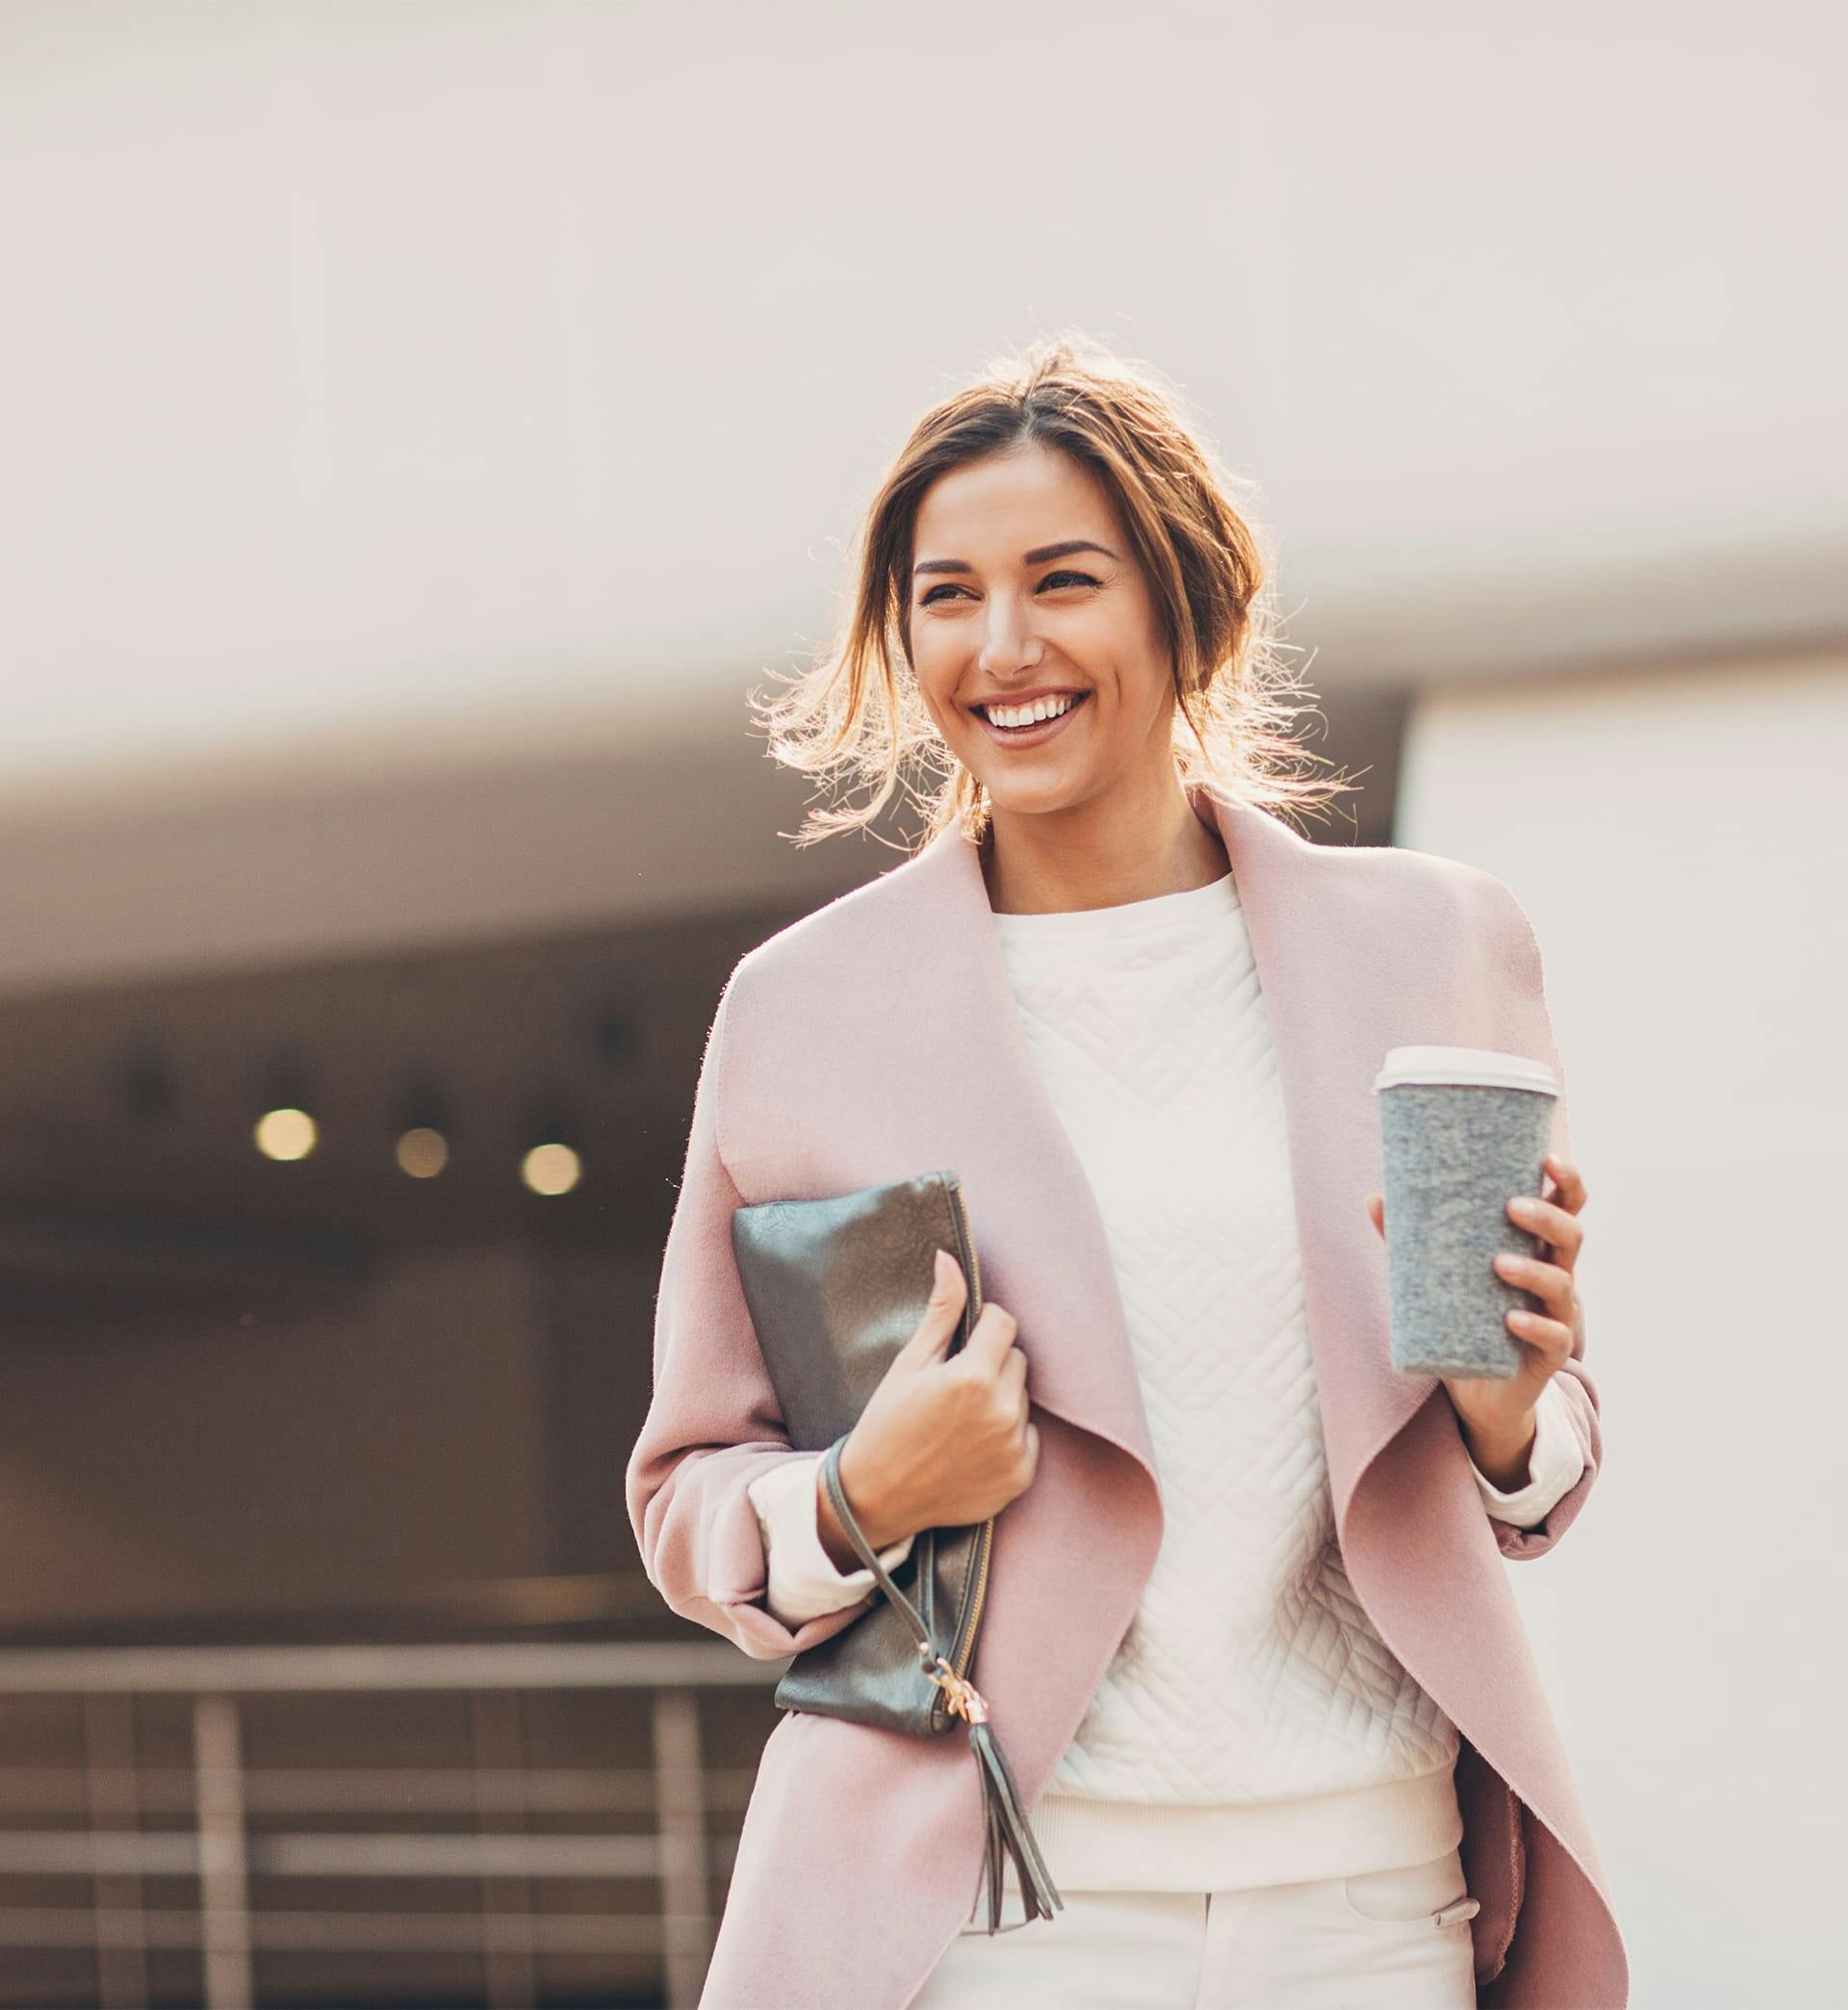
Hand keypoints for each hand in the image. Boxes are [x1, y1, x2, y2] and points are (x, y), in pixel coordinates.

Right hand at [827, 1248, 1039, 1559]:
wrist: (877, 1498)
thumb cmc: (887, 1424)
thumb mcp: (909, 1364)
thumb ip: (941, 1311)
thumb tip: (950, 1259)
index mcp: (972, 1378)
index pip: (1004, 1324)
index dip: (983, 1327)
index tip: (962, 1343)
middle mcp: (1001, 1412)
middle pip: (1017, 1360)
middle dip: (992, 1363)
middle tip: (956, 1386)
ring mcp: (1013, 1448)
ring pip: (1022, 1398)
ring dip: (1001, 1399)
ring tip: (961, 1419)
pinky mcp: (1021, 1477)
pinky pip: (1029, 1436)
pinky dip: (1009, 1437)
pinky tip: (973, 1446)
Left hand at [1365, 1154, 1588, 1471]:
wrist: (1477, 1390)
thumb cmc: (1464, 1317)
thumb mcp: (1438, 1275)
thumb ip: (1411, 1239)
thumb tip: (1376, 1197)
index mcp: (1535, 1247)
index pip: (1566, 1206)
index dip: (1566, 1180)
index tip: (1547, 1158)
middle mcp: (1554, 1275)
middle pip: (1571, 1237)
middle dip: (1549, 1217)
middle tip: (1512, 1207)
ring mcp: (1556, 1315)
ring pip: (1563, 1284)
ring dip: (1534, 1271)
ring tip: (1499, 1264)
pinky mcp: (1549, 1354)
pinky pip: (1555, 1337)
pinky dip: (1535, 1326)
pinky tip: (1511, 1320)